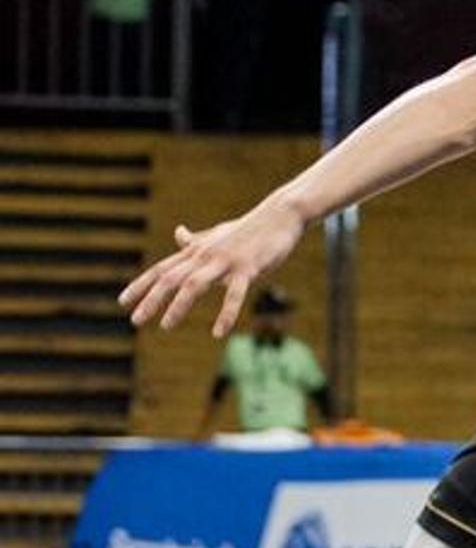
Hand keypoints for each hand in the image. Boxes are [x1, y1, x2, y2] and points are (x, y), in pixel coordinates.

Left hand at [122, 200, 307, 336]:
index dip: (141, 285)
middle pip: (171, 278)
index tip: (122, 302)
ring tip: (166, 326)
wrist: (281, 214)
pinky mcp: (249, 268)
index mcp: (197, 251)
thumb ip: (196, 240)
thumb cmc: (250, 228)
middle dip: (151, 299)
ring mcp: (226, 261)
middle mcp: (205, 256)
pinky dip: (226, 314)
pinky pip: (235, 294)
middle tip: (135, 321)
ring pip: (194, 284)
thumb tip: (177, 232)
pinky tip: (218, 333)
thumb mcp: (218, 234)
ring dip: (178, 306)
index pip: (162, 269)